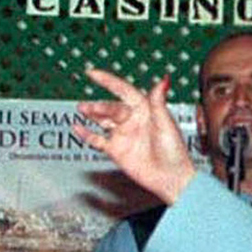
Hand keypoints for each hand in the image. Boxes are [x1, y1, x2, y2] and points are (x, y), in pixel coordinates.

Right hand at [71, 69, 198, 202]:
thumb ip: (158, 102)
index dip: (109, 81)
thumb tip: (163, 80)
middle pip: (111, 107)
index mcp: (145, 111)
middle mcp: (133, 120)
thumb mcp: (166, 123)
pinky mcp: (116, 150)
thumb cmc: (174, 151)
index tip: (93, 73)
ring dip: (92, 114)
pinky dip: (86, 133)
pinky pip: (97, 139)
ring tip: (82, 109)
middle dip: (99, 105)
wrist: (170, 178)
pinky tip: (77, 127)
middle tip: (87, 106)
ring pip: (102, 120)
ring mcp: (123, 135)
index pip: (124, 91)